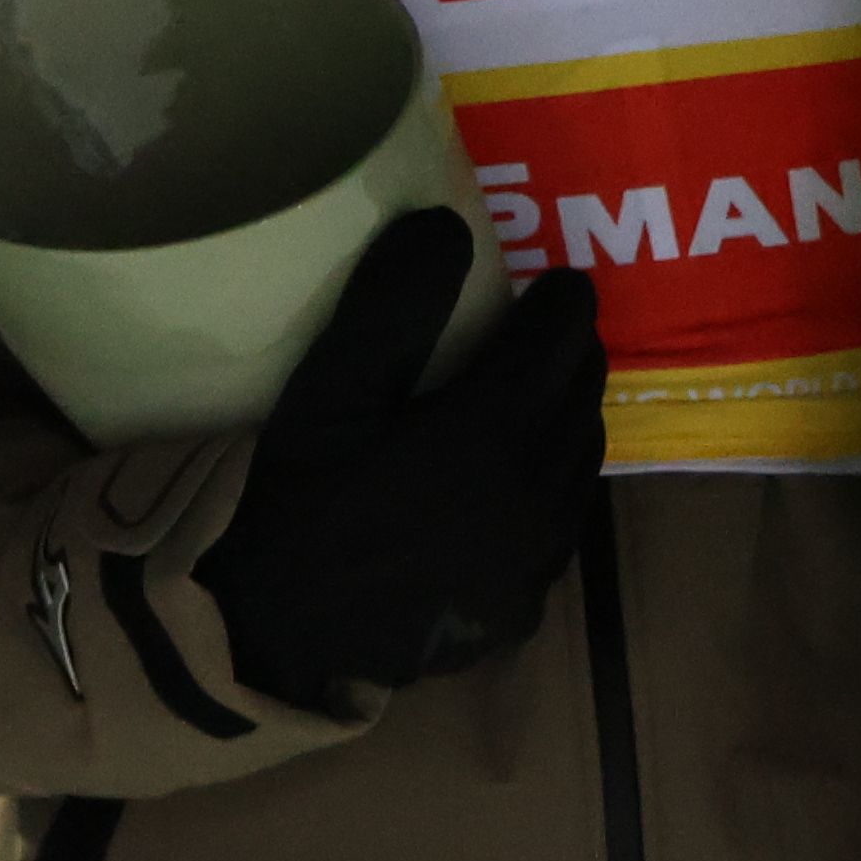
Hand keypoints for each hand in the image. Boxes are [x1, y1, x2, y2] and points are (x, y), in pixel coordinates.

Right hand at [196, 217, 603, 714]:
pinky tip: (510, 487)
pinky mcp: (523, 606)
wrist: (277, 634)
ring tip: (530, 401)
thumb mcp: (328, 391)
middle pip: (582, 399)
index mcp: (494, 431)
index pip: (562, 340)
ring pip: (581, 465)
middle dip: (569, 357)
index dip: (563, 301)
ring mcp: (535, 559)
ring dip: (566, 422)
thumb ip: (391, 304)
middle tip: (539, 334)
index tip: (554, 282)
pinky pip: (561, 529)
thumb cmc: (298, 501)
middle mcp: (536, 494)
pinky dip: (550, 491)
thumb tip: (447, 225)